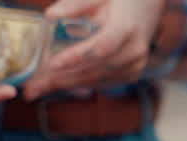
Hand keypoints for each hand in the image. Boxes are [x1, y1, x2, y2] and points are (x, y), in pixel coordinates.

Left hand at [22, 0, 167, 99]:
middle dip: (65, 77)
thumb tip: (49, 16)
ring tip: (43, 87)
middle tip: (37, 84)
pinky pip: (105, 82)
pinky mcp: (133, 72)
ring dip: (70, 84)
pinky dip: (83, 83)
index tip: (53, 64)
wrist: (149, 6)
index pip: (101, 47)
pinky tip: (64, 84)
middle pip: (96, 68)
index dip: (77, 57)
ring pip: (99, 79)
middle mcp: (134, 50)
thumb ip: (76, 5)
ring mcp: (135, 64)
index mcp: (126, 28)